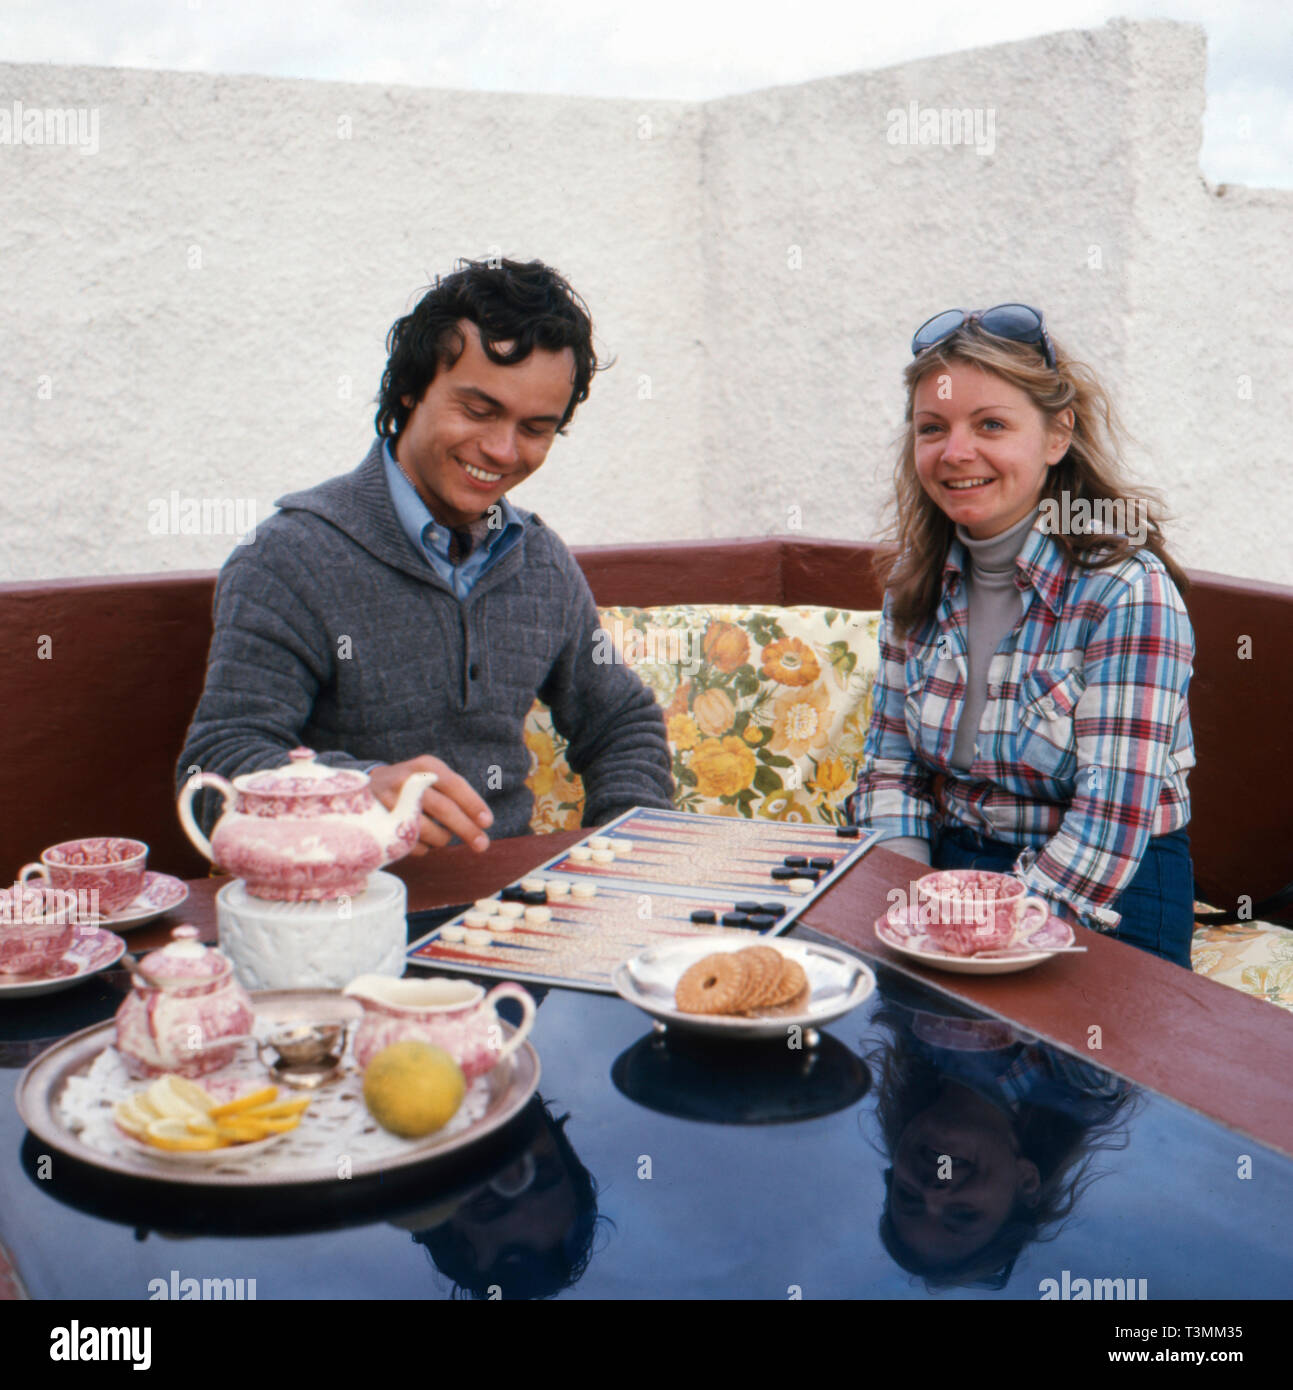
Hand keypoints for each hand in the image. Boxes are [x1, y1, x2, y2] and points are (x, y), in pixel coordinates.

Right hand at [368, 756, 493, 854]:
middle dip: (466, 829)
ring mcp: (390, 802)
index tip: (487, 822)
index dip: (473, 804)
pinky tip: (420, 838)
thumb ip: (455, 793)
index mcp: (425, 766)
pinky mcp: (379, 824)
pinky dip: (423, 847)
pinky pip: (411, 844)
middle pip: (443, 808)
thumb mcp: (431, 777)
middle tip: (482, 845)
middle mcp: (406, 781)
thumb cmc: (413, 785)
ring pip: (428, 830)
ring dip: (442, 839)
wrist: (368, 788)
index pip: (454, 784)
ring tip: (443, 836)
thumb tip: (482, 822)